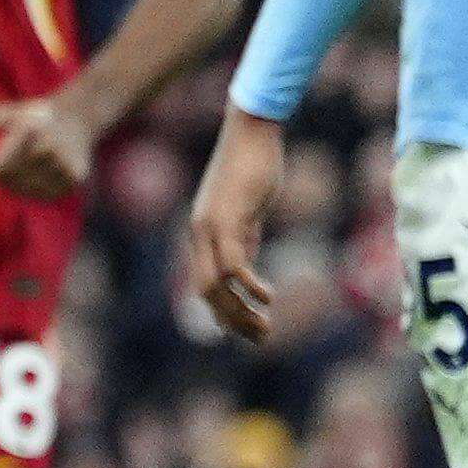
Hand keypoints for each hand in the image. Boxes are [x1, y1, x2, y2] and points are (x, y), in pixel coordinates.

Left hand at [0, 88, 107, 202]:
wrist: (79, 117)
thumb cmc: (38, 117)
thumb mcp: (15, 111)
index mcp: (31, 128)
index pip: (6, 156)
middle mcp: (49, 145)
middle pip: (15, 173)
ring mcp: (64, 163)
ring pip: (29, 186)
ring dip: (14, 186)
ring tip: (6, 180)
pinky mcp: (75, 177)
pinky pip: (47, 193)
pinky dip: (34, 192)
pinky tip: (26, 186)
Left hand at [183, 108, 286, 339]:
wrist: (250, 131)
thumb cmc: (253, 166)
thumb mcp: (247, 210)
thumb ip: (244, 238)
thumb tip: (244, 266)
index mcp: (203, 233)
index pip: (204, 284)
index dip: (223, 313)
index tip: (246, 333)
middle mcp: (200, 233)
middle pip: (205, 291)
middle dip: (232, 320)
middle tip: (261, 337)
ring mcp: (211, 226)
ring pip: (215, 283)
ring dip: (239, 310)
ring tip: (265, 326)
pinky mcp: (228, 218)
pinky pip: (233, 262)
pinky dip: (248, 285)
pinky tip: (268, 297)